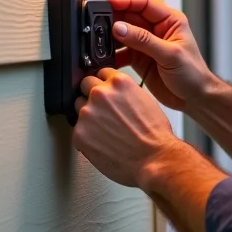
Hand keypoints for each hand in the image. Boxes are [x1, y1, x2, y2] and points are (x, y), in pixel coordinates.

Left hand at [72, 70, 179, 187]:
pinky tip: (102, 142)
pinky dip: (87, 136)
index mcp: (118, 82)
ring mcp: (87, 114)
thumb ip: (124, 92)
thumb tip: (115, 94)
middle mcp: (100, 94)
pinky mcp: (79, 134)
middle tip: (103, 112)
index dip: (104, 84)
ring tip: (105, 130)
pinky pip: (77, 130)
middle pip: (85, 85)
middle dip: (92, 96)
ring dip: (89, 116)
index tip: (106, 93)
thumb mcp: (144, 100)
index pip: (100, 73)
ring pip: (79, 108)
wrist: (154, 158)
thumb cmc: (154, 134)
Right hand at [107, 0, 214, 111]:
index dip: (125, 1)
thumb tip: (120, 27)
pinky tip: (103, 58)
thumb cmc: (193, 74)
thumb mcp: (170, 54)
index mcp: (169, 20)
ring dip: (110, 38)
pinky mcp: (138, 58)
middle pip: (130, 17)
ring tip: (98, 41)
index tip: (108, 2)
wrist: (194, 98)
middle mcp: (156, 29)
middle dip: (114, 19)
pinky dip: (111, 55)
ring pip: (123, 34)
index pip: (144, 4)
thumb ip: (144, 40)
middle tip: (97, 23)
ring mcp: (146, 44)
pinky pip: (120, 52)